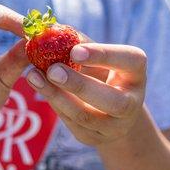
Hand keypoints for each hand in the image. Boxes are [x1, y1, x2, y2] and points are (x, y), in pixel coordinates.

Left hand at [26, 42, 146, 146]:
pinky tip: (40, 88)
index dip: (103, 56)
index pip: (129, 61)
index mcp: (136, 72)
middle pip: (112, 100)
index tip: (74, 50)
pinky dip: (54, 104)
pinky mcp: (94, 138)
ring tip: (33, 76)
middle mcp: (132, 102)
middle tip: (52, 70)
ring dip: (57, 95)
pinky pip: (72, 123)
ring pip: (86, 115)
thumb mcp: (93, 54)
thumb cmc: (97, 70)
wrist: (107, 110)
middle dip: (79, 85)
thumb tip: (49, 30)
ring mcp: (115, 126)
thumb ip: (76, 42)